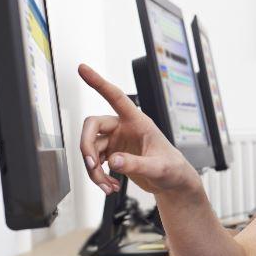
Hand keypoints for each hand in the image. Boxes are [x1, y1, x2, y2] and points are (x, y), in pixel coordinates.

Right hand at [77, 64, 198, 195]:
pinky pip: (94, 162)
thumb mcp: (158, 168)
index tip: (82, 68)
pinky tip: (109, 186)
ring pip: (91, 149)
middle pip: (92, 126)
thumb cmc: (172, 169)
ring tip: (107, 186)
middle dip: (86, 146)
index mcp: (138, 121)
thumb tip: (114, 161)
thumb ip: (136, 164)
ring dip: (93, 169)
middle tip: (91, 165)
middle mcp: (124, 127)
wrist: (173, 182)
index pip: (116, 97)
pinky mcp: (113, 154)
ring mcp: (116, 141)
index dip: (98, 82)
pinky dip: (97, 176)